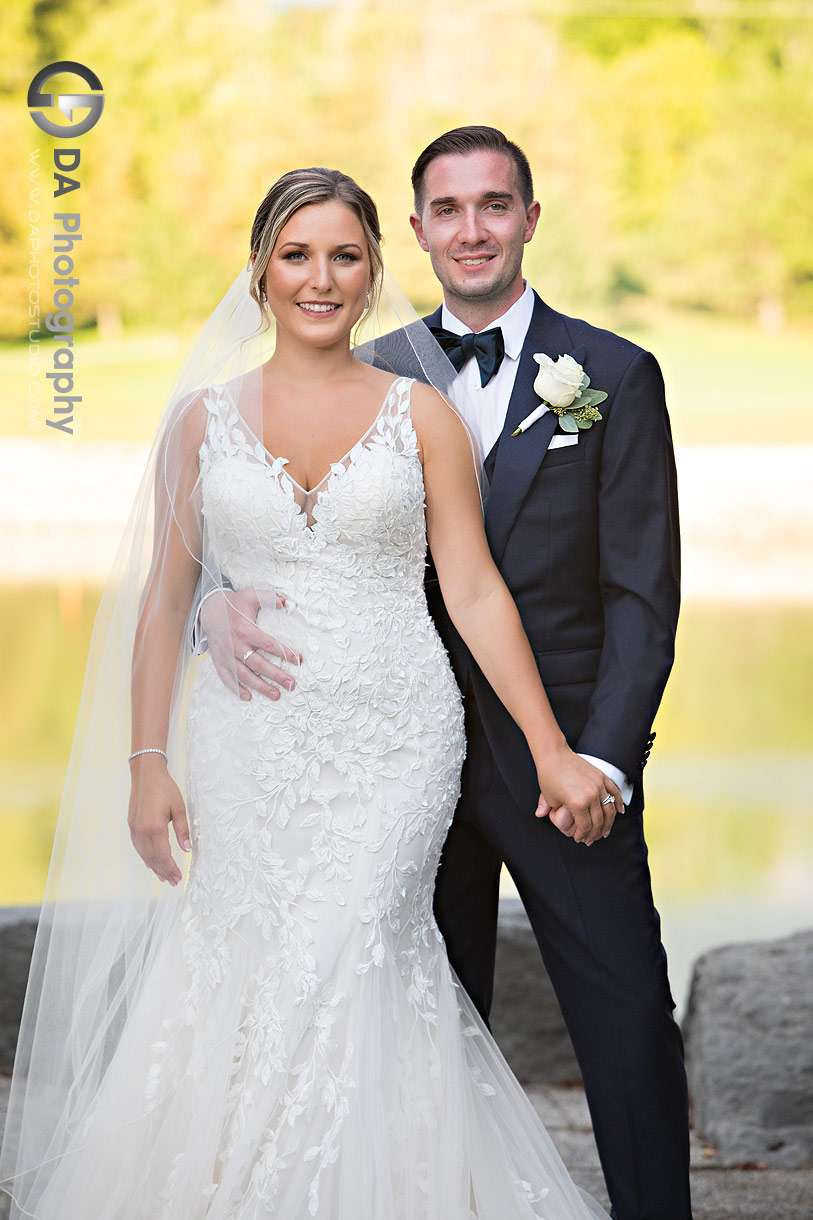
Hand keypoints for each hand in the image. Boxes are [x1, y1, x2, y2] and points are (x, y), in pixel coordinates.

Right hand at [128, 755, 189, 885]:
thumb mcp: (178, 808)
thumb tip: (188, 849)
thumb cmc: (164, 788)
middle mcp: (142, 831)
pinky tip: (151, 862)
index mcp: (155, 827)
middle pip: (153, 858)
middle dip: (164, 871)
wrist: (145, 774)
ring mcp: (135, 829)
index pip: (163, 855)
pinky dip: (146, 857)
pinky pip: (138, 847)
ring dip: (154, 867)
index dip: (171, 868)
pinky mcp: (132, 826)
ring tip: (164, 877)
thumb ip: (182, 830)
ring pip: (144, 855)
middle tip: (173, 882)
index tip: (179, 877)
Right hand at [200, 587, 300, 701]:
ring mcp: (226, 654)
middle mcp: (235, 644)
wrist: (209, 608)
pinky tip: (248, 697)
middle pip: (258, 664)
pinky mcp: (218, 660)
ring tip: (276, 695)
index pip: (268, 644)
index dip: (284, 652)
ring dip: (260, 687)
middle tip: (291, 684)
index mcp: (245, 629)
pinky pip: (226, 677)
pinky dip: (236, 689)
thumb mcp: (251, 595)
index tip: (298, 660)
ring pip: (244, 675)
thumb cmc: (235, 603)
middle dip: (276, 675)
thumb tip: (287, 602)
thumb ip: (269, 598)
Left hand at [535, 745, 622, 844]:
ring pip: (610, 810)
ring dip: (608, 823)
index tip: (579, 839)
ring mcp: (599, 785)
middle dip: (595, 833)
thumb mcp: (548, 796)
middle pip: (599, 821)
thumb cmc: (549, 775)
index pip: (585, 826)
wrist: (554, 754)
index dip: (582, 835)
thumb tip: (541, 815)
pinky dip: (619, 802)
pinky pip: (615, 792)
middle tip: (591, 839)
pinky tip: (620, 810)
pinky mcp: (601, 777)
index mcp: (578, 803)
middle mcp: (591, 795)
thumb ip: (548, 810)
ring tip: (605, 831)